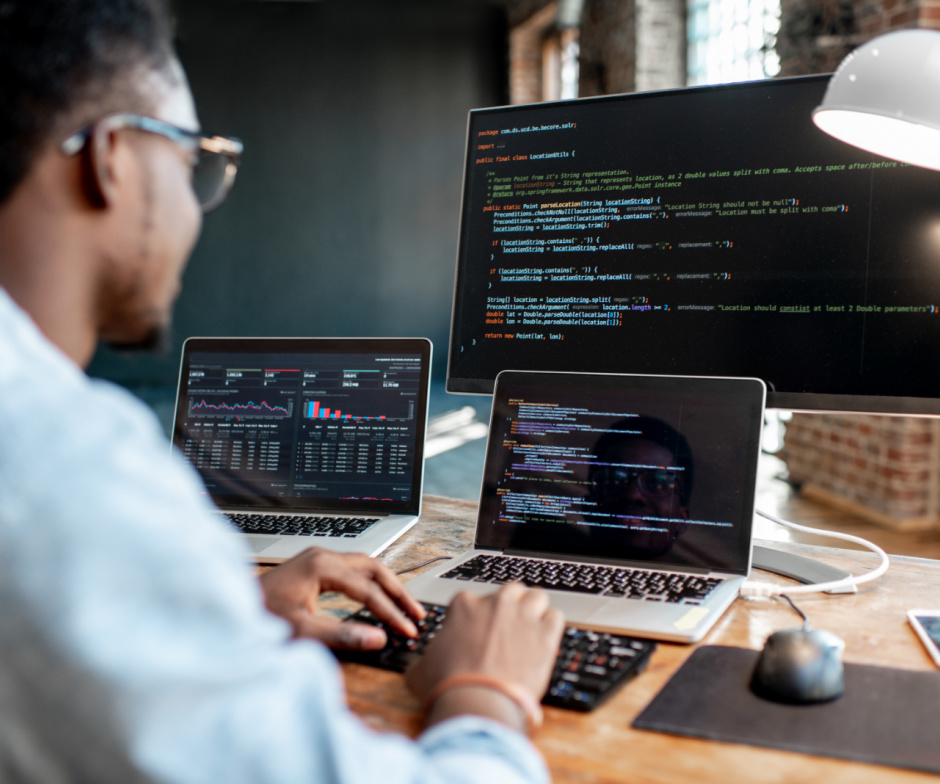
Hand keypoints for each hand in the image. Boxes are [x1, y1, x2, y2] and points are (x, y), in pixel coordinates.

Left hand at [259, 547, 424, 649]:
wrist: (229, 609)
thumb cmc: (259, 617)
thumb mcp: (301, 631)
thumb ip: (342, 635)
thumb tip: (378, 638)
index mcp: (322, 566)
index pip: (368, 589)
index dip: (391, 612)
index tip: (408, 630)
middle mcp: (322, 556)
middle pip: (374, 568)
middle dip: (398, 592)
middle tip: (417, 614)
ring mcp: (317, 559)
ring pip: (365, 566)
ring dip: (387, 585)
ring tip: (405, 606)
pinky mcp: (313, 568)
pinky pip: (352, 570)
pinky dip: (371, 584)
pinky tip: (377, 598)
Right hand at [405, 584, 563, 728]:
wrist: (477, 703)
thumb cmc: (447, 686)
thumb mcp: (420, 670)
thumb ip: (423, 659)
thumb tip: (420, 665)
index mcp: (464, 605)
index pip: (474, 599)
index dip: (478, 617)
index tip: (479, 633)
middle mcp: (496, 603)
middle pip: (510, 591)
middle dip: (510, 606)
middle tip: (508, 628)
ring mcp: (523, 615)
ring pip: (537, 596)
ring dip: (534, 610)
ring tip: (531, 630)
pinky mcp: (546, 634)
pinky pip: (556, 617)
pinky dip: (551, 627)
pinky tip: (545, 641)